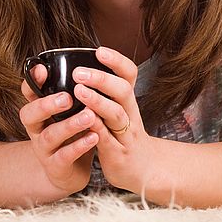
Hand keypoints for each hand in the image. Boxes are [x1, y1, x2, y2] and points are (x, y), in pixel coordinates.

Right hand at [19, 62, 97, 195]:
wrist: (70, 172)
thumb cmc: (72, 135)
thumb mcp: (69, 111)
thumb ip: (75, 92)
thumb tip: (90, 64)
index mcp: (39, 110)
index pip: (29, 92)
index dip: (32, 81)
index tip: (43, 69)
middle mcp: (36, 128)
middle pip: (29, 114)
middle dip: (46, 104)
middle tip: (66, 97)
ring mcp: (44, 148)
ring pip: (49, 135)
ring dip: (69, 125)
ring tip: (89, 116)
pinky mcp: (55, 166)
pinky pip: (64, 156)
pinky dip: (79, 146)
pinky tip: (93, 137)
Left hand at [71, 47, 152, 191]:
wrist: (143, 170)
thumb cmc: (123, 136)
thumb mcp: (116, 110)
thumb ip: (102, 92)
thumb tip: (79, 67)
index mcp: (127, 100)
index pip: (129, 75)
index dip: (117, 61)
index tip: (99, 50)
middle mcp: (130, 114)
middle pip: (123, 91)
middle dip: (102, 79)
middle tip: (78, 72)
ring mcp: (126, 134)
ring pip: (116, 114)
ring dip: (98, 101)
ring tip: (79, 91)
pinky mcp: (118, 154)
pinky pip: (107, 139)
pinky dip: (96, 128)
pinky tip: (84, 119)